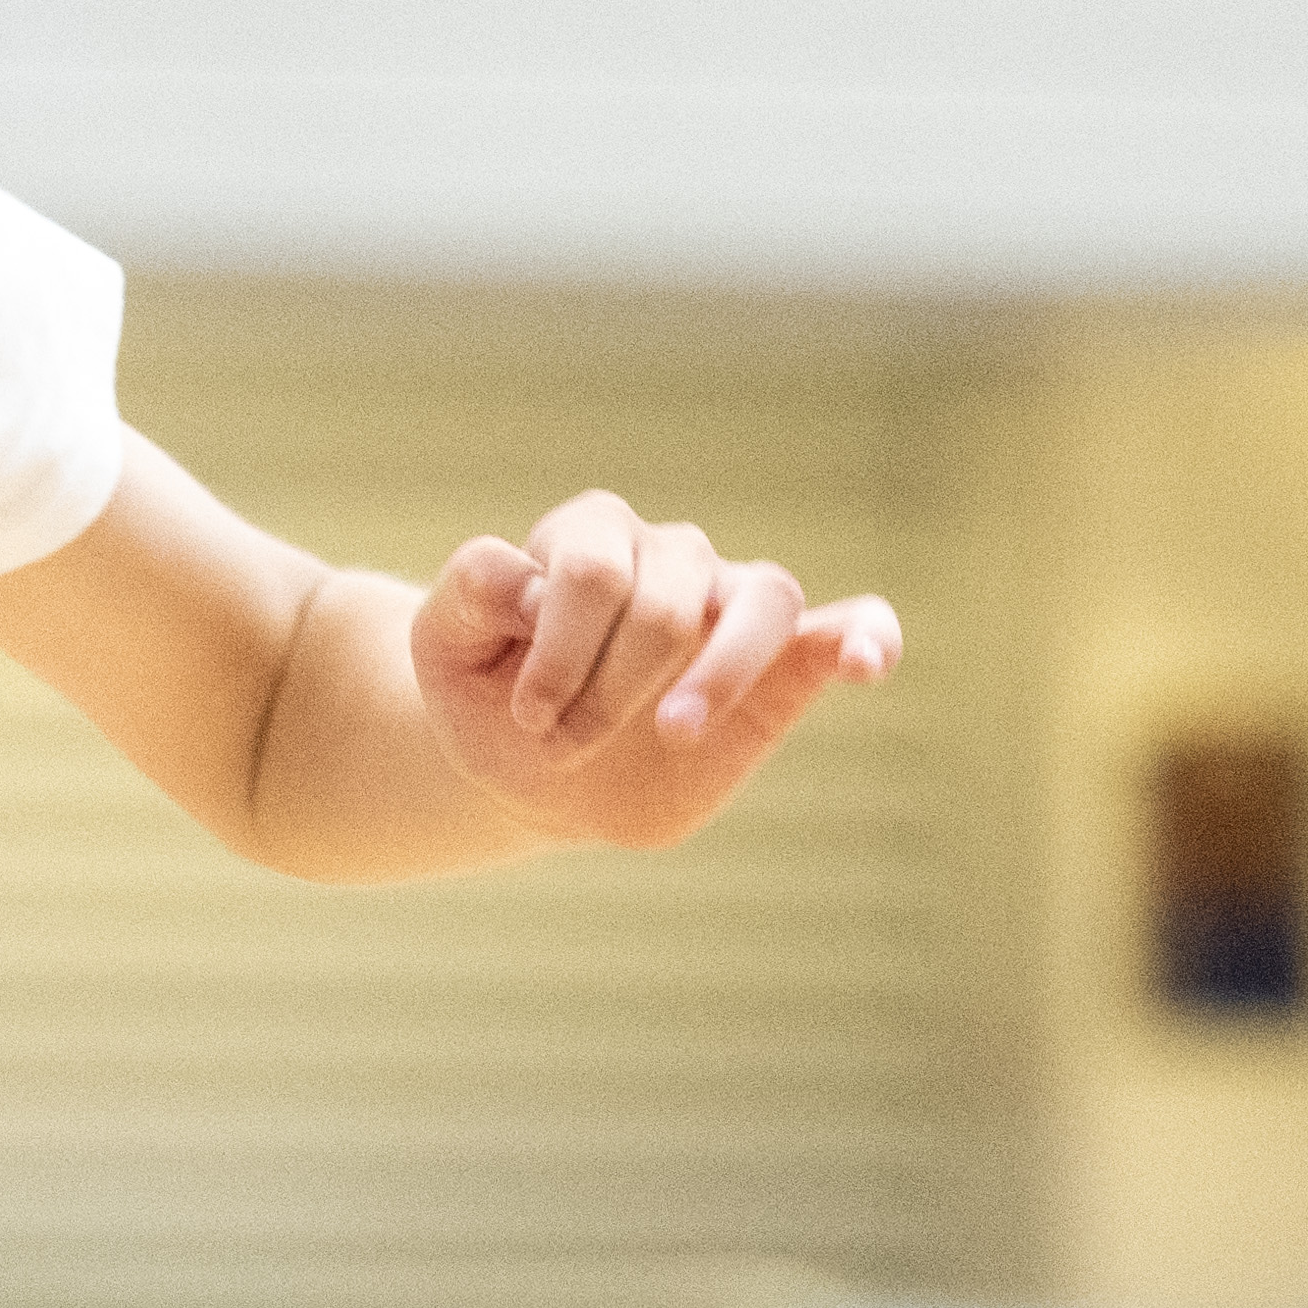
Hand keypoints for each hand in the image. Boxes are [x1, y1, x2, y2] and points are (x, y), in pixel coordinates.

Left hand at [412, 491, 901, 850]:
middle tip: (567, 742)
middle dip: (610, 689)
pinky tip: (864, 663)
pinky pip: (848, 622)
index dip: (559, 654)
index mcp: (585, 537)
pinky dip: (865, 635)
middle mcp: (668, 553)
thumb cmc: (489, 696)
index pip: (591, 574)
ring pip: (763, 593)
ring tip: (677, 731)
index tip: (526, 715)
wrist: (533, 770)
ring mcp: (730, 602)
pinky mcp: (785, 663)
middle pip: (666, 600)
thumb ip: (467, 597)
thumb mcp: (442, 651)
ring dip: (721, 673)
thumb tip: (525, 576)